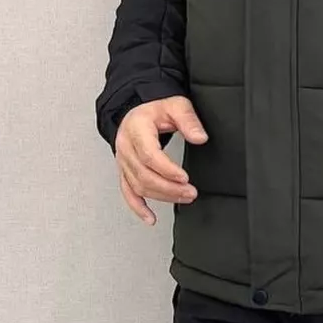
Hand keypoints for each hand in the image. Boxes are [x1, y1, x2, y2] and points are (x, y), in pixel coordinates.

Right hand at [115, 96, 208, 225]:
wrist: (138, 111)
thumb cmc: (155, 109)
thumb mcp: (176, 105)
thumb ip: (188, 121)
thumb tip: (200, 137)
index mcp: (136, 129)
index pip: (149, 155)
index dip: (167, 169)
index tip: (184, 178)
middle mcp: (125, 146)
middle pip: (143, 174)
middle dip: (168, 187)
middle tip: (190, 192)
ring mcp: (123, 160)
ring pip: (138, 185)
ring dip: (161, 196)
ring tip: (183, 198)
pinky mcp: (124, 171)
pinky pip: (127, 192)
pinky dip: (138, 207)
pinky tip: (150, 217)